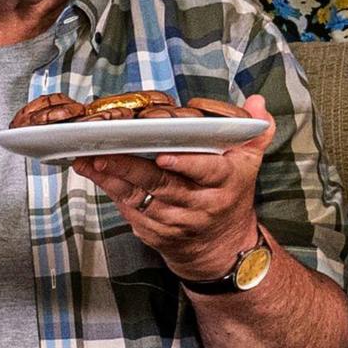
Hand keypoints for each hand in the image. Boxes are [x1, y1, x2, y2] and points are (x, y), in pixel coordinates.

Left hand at [66, 93, 272, 283]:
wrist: (222, 247)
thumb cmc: (231, 194)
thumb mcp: (250, 163)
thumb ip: (255, 131)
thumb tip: (258, 101)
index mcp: (227, 182)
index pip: (208, 172)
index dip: (187, 164)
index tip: (164, 156)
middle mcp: (202, 204)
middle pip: (164, 185)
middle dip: (131, 168)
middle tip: (104, 152)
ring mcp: (178, 221)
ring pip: (142, 199)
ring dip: (113, 179)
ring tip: (89, 159)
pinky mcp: (157, 233)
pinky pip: (131, 212)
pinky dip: (112, 192)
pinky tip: (95, 175)